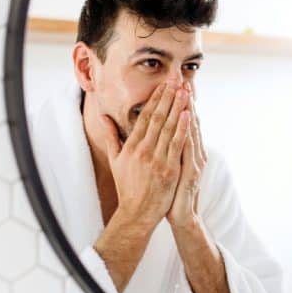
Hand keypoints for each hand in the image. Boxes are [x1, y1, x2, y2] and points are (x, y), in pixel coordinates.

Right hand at [100, 83, 191, 227]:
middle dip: (168, 97)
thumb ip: (111, 136)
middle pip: (157, 118)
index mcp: (131, 147)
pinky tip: (188, 114)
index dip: (155, 99)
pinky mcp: (169, 170)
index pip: (145, 117)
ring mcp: (157, 160)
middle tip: (176, 80)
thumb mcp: (115, 160)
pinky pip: (177, 145)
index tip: (163, 85)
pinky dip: (183, 129)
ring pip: (169, 128)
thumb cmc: (127, 186)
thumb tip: (103, 116)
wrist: (137, 212)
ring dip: (177, 108)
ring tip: (184, 91)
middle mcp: (143, 150)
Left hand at [167, 83, 206, 228]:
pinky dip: (188, 131)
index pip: (181, 122)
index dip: (178, 103)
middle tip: (181, 80)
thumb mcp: (167, 167)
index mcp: (184, 150)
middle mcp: (192, 152)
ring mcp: (194, 161)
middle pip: (188, 122)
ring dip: (188, 109)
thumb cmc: (170, 191)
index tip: (174, 85)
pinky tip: (187, 117)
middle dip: (184, 101)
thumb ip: (163, 148)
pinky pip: (189, 148)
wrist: (180, 215)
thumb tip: (155, 133)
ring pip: (191, 131)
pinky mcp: (192, 171)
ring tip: (185, 91)